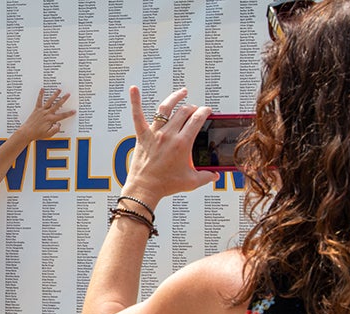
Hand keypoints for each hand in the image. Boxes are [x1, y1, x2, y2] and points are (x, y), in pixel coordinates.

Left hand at [17, 88, 74, 140]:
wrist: (27, 132)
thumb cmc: (37, 134)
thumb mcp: (48, 134)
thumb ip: (55, 129)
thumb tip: (59, 124)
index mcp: (51, 120)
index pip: (62, 116)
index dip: (69, 113)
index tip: (74, 111)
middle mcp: (47, 113)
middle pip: (57, 105)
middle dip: (63, 99)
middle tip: (68, 94)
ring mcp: (41, 111)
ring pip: (50, 101)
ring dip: (55, 95)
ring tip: (59, 90)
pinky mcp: (36, 109)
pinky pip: (39, 101)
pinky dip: (40, 95)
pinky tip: (42, 89)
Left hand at [123, 86, 218, 203]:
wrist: (145, 188)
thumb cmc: (166, 185)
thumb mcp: (191, 181)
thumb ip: (207, 176)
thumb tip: (216, 175)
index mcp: (182, 143)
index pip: (197, 119)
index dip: (205, 111)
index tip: (207, 111)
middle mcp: (169, 135)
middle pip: (184, 112)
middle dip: (193, 108)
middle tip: (196, 110)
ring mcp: (154, 133)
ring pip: (166, 108)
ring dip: (175, 98)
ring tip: (183, 92)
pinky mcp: (142, 136)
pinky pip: (137, 115)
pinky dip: (135, 101)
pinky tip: (133, 89)